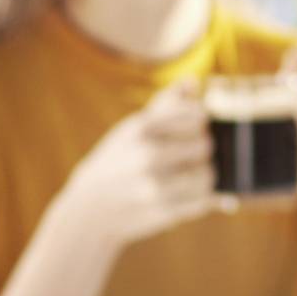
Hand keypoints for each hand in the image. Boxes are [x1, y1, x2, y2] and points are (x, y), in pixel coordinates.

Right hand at [51, 79, 224, 251]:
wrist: (88, 211)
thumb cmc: (116, 162)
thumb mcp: (131, 129)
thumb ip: (164, 104)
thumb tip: (194, 81)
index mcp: (142, 129)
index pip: (197, 115)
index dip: (200, 120)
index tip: (196, 123)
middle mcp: (149, 157)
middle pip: (205, 145)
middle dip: (202, 148)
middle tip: (191, 152)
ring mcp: (157, 188)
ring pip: (208, 175)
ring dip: (204, 175)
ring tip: (190, 174)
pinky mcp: (165, 214)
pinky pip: (203, 201)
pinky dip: (202, 198)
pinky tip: (188, 193)